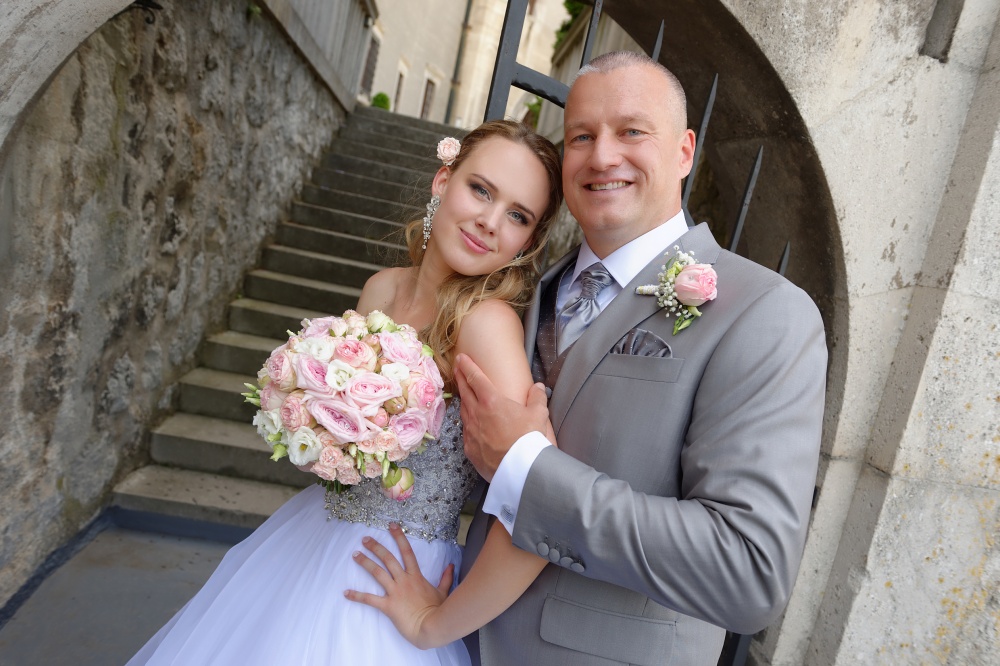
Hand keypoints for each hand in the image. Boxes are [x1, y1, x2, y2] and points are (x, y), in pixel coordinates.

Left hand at [344, 524, 451, 648]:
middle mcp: (404, 580)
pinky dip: (357, 596)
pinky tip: (346, 593)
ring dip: (365, 563)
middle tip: (365, 539)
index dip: (399, 537)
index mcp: (416, 576)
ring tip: (355, 555)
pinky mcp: (388, 606)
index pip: (406, 551)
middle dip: (376, 547)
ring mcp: (395, 592)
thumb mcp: (444, 592)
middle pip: (388, 558)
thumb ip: (446, 578)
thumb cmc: (438, 610)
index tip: (391, 526)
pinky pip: (370, 599)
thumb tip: (450, 566)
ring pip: (378, 573)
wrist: (431, 627)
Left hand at [454, 353, 551, 480]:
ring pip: (464, 411)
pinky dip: (468, 424)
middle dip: (460, 378)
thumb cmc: (528, 439)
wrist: (518, 469)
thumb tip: (538, 387)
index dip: (467, 366)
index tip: (460, 358)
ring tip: (464, 394)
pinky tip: (471, 424)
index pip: (475, 378)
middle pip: (464, 391)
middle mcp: (476, 414)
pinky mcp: (469, 448)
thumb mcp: (538, 415)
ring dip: (464, 400)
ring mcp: (470, 432)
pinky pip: (466, 431)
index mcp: (491, 401)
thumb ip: (537, 398)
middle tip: (456, 369)